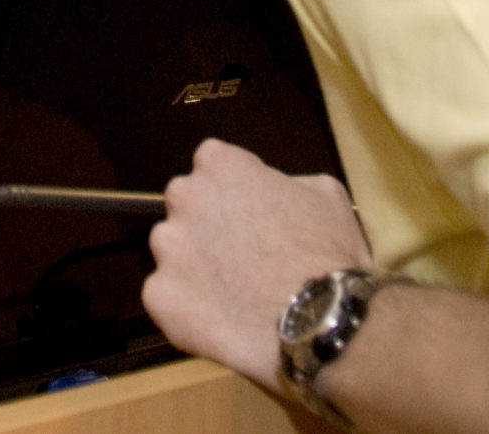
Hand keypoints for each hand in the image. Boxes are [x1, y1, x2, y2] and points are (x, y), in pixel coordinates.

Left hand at [143, 137, 370, 391]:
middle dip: (207, 227)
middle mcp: (185, 198)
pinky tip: (223, 319)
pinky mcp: (160, 296)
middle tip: (243, 256)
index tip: (251, 215)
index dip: (234, 193)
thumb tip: (276, 191)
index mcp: (220, 165)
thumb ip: (285, 182)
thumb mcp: (325, 194)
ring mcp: (169, 248)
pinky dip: (188, 309)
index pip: (213, 166)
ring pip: (173, 253)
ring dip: (195, 268)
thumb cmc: (328, 257)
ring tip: (235, 293)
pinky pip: (166, 298)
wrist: (322, 323)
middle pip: (186, 207)